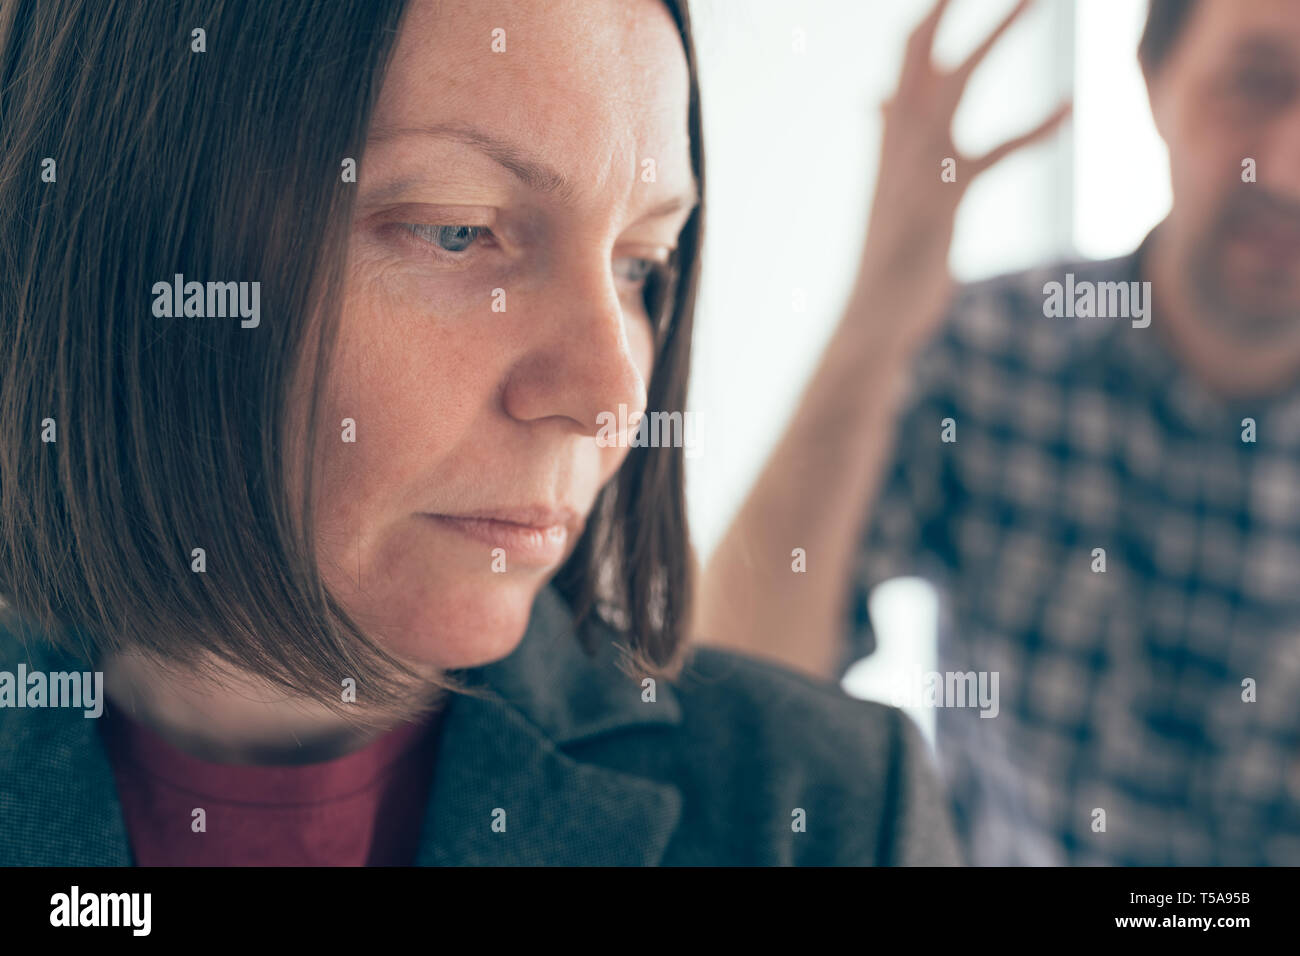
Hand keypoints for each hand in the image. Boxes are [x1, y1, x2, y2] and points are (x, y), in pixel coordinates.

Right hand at [850, 0, 1071, 360]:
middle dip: (956, 4)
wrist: (872, 314)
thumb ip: (886, 136)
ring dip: (1000, 32)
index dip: (932, 14)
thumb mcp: (885, 183)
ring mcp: (921, 164)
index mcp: (890, 133)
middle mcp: (900, 138)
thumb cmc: (886, 251)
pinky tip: (1073, 105)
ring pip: (962, 79)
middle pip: (927, 50)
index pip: (907, 53)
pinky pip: (999, 150)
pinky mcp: (947, 197)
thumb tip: (875, 98)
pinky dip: (1039, 127)